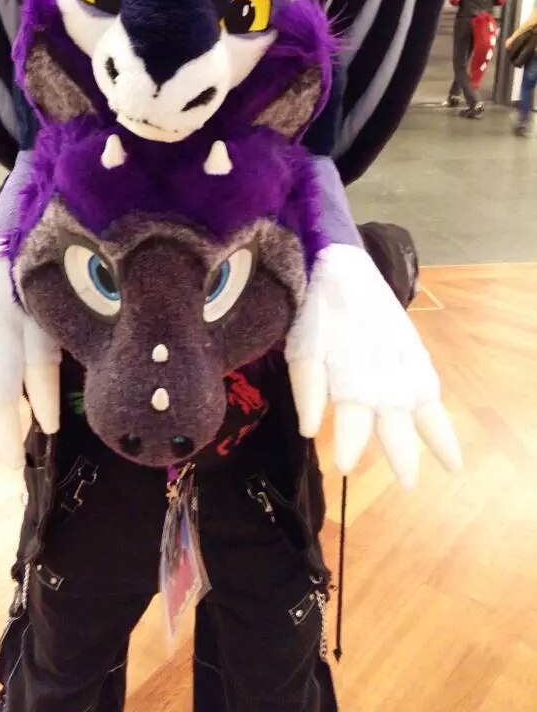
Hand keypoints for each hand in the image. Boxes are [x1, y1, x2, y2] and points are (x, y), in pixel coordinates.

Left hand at [285, 243, 461, 486]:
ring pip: (426, 411)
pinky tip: (442, 426)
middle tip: (407, 485)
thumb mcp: (301, 349)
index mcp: (351, 378)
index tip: (343, 466)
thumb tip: (308, 430)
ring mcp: (403, 364)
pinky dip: (439, 409)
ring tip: (452, 468)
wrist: (340, 268)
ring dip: (439, 440)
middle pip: (396, 427)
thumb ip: (305, 390)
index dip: (348, 446)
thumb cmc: (316, 313)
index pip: (352, 425)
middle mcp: (383, 377)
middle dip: (402, 457)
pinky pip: (432, 386)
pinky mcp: (413, 350)